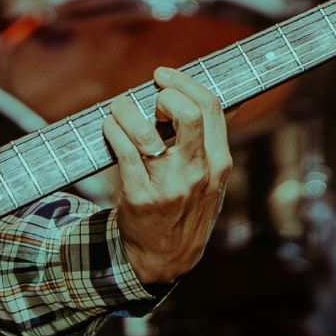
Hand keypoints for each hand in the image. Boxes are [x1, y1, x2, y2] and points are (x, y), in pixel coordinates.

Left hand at [102, 67, 232, 285]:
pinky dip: (113, 131)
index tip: (164, 75)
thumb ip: (212, 144)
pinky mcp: (141, 197)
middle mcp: (198, 172)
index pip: (211, 108)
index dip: (185, 83)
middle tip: (150, 97)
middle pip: (189, 114)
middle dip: (166, 94)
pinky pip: (125, 153)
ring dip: (127, 110)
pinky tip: (109, 126)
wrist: (166, 259)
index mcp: (219, 163)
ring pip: (147, 133)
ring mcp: (169, 186)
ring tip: (119, 107)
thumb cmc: (187, 210)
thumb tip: (225, 101)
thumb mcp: (213, 181)